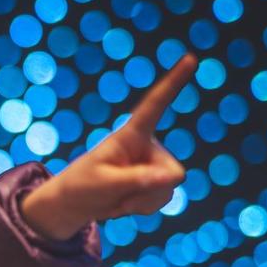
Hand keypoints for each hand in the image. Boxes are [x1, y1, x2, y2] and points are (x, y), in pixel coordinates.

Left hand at [21, 53, 197, 240]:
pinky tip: (124, 202)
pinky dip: (143, 207)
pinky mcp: (154, 181)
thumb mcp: (104, 184)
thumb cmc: (83, 186)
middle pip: (171, 172)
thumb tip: (170, 178)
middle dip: (148, 190)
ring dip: (142, 202)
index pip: (154, 105)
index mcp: (131, 134)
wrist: (76, 204)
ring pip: (167, 189)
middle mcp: (148, 146)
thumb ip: (136, 180)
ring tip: (117, 198)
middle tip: (119, 194)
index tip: (190, 58)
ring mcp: (153, 164)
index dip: (173, 83)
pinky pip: (162, 199)